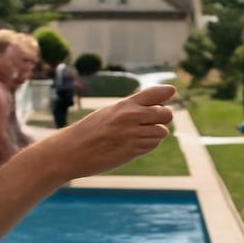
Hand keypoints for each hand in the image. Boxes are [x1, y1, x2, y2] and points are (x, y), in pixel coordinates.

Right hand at [45, 85, 174, 177]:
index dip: (166, 92)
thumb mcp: (109, 112)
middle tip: (151, 121)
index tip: (171, 91)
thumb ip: (132, 107)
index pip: (153, 93)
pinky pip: (152, 145)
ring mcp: (132, 135)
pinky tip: (134, 144)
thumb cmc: (90, 130)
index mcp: (124, 105)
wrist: (71, 151)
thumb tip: (159, 105)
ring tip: (138, 135)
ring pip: (161, 132)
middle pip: (165, 114)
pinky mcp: (132, 151)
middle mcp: (130, 118)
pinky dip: (148, 144)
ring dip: (155, 134)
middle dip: (162, 118)